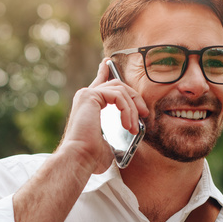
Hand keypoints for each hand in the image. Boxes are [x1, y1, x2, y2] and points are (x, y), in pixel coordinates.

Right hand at [57, 59, 148, 173]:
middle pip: (116, 84)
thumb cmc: (90, 157)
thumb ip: (116, 134)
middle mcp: (85, 96)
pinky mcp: (90, 96)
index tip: (107, 63)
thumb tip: (128, 136)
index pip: (99, 84)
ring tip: (134, 128)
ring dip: (132, 109)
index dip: (104, 72)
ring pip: (120, 90)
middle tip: (143, 113)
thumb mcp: (108, 143)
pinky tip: (128, 124)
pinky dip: (127, 110)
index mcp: (87, 106)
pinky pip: (118, 95)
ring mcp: (86, 94)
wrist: (78, 158)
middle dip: (133, 97)